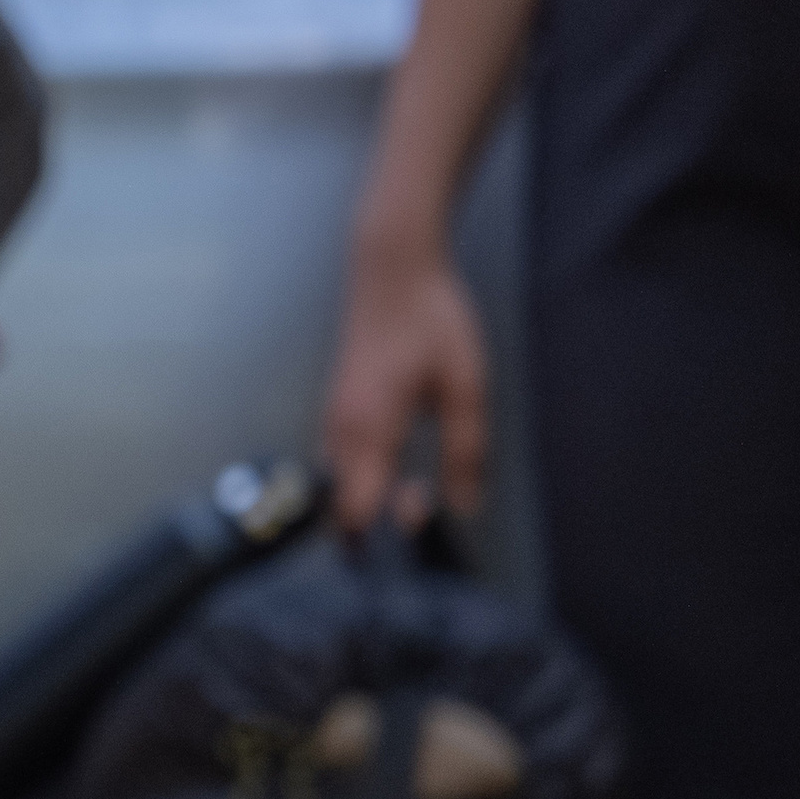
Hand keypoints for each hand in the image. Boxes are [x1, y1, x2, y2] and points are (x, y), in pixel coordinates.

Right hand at [323, 237, 490, 535]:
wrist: (392, 266)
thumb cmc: (429, 319)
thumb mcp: (466, 387)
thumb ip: (465, 451)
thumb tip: (465, 504)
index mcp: (370, 429)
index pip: (355, 509)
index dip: (381, 532)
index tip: (421, 518)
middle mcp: (341, 428)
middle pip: (338, 504)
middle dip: (373, 522)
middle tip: (421, 506)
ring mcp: (333, 415)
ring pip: (336, 481)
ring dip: (368, 495)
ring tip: (414, 488)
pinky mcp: (337, 403)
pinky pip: (337, 457)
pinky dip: (360, 473)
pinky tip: (394, 461)